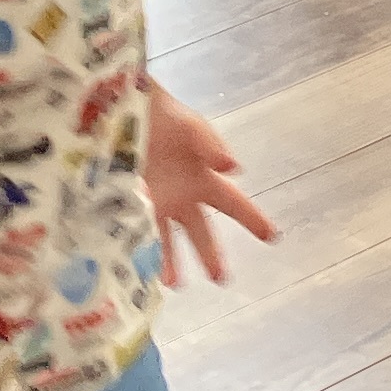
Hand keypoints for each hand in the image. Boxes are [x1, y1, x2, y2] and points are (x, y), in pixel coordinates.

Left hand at [142, 83, 275, 285]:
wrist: (118, 106)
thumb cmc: (158, 111)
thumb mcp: (188, 124)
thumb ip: (210, 144)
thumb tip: (235, 168)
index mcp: (202, 176)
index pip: (233, 204)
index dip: (253, 220)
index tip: (272, 237)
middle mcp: (181, 194)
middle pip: (201, 232)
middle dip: (211, 256)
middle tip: (222, 279)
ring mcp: (154, 201)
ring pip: (165, 239)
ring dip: (169, 261)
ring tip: (171, 284)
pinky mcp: (125, 202)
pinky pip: (134, 230)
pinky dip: (137, 248)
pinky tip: (136, 264)